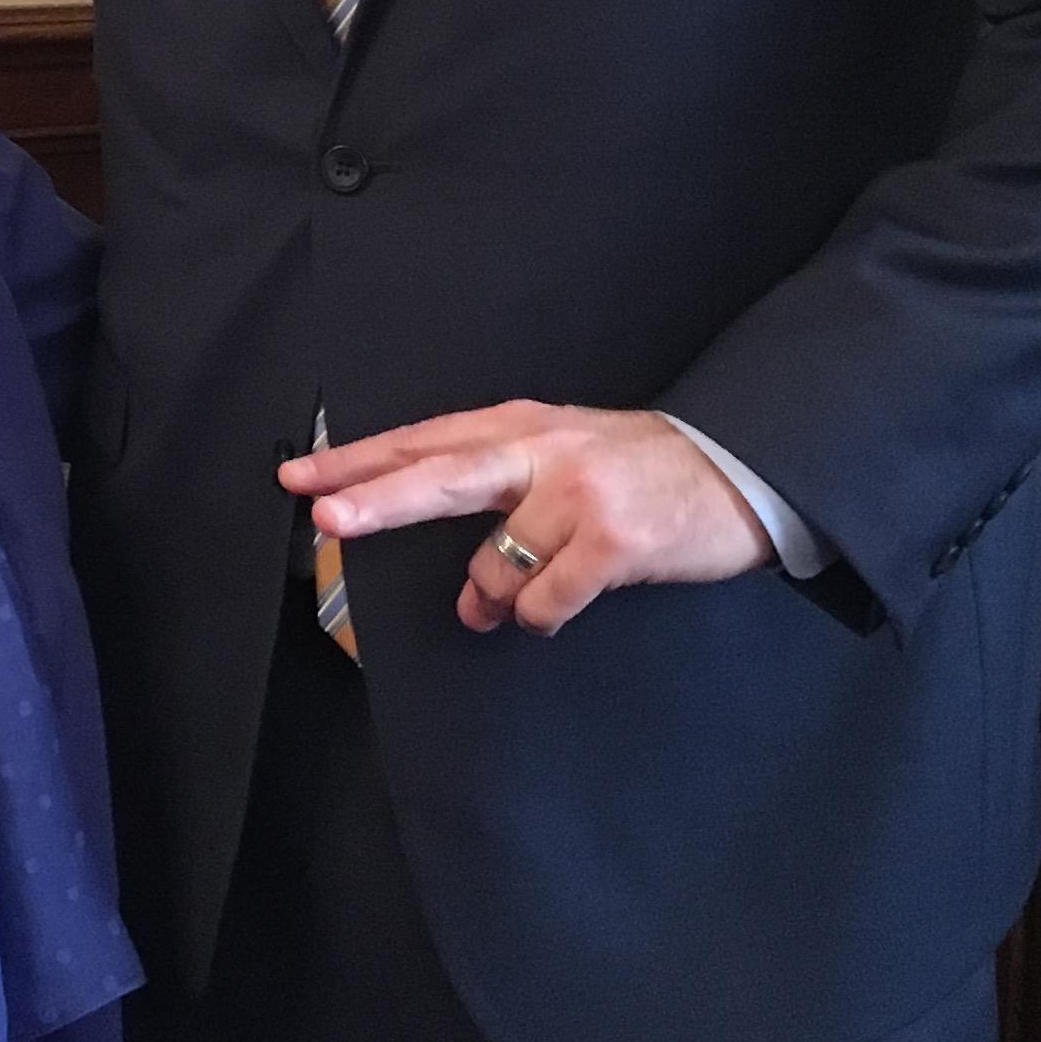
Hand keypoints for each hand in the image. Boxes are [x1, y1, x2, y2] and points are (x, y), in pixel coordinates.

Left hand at [282, 402, 767, 635]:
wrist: (739, 473)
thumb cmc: (641, 470)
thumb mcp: (563, 457)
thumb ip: (500, 503)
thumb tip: (466, 591)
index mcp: (520, 426)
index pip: (423, 441)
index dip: (359, 460)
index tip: (301, 476)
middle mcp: (543, 451)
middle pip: (442, 473)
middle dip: (378, 497)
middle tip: (326, 516)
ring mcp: (578, 495)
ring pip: (494, 562)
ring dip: (489, 597)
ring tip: (511, 602)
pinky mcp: (612, 541)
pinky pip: (544, 600)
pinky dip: (539, 616)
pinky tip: (554, 609)